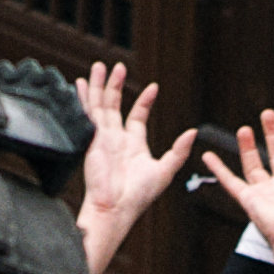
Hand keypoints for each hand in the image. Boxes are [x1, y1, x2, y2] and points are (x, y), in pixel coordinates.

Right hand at [74, 62, 198, 273]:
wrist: (115, 208)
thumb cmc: (138, 196)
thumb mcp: (165, 171)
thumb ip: (178, 151)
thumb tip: (193, 133)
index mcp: (133, 145)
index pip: (137, 117)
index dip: (144, 101)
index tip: (153, 87)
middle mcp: (116, 139)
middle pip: (114, 106)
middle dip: (115, 86)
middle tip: (117, 66)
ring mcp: (103, 137)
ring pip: (100, 104)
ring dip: (100, 85)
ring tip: (100, 66)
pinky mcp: (92, 138)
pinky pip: (88, 112)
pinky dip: (84, 97)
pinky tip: (80, 83)